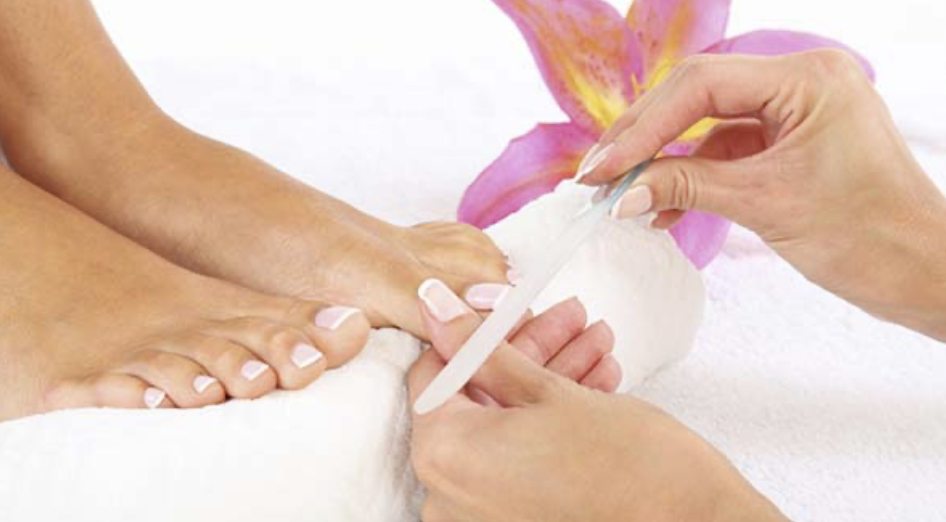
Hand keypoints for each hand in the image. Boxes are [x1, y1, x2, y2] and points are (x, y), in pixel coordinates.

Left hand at [409, 285, 787, 521]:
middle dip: (530, 350)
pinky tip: (596, 380)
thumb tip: (435, 307)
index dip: (479, 331)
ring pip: (508, 425)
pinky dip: (552, 420)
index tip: (514, 306)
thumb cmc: (628, 465)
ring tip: (597, 343)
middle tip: (568, 316)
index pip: (436, 373)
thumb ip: (482, 348)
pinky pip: (522, 457)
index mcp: (443, 457)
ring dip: (551, 379)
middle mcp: (449, 496)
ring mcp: (484, 514)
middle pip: (478, 398)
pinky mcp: (517, 518)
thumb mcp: (548, 390)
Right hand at [579, 50, 945, 339]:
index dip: (644, 127)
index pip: (702, 85)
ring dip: (664, 161)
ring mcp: (794, 112)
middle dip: (645, 138)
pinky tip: (661, 209)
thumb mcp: (767, 205)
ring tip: (621, 196)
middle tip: (597, 175)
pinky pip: (726, 150)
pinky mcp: (788, 142)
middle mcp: (801, 82)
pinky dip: (692, 177)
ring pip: (706, 125)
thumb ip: (688, 188)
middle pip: (698, 96)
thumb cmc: (869, 236)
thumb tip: (623, 193)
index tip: (603, 168)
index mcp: (807, 79)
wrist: (924, 273)